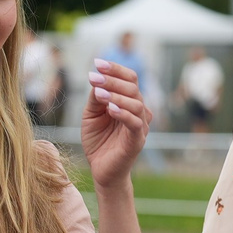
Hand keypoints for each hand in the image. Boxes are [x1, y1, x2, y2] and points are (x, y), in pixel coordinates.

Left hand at [80, 60, 152, 191]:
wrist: (101, 170)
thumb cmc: (98, 141)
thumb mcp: (92, 115)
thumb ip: (95, 98)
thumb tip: (96, 78)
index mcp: (129, 102)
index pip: (129, 79)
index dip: (115, 69)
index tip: (97, 62)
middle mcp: (139, 111)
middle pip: (132, 87)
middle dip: (112, 79)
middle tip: (94, 76)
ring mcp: (140, 125)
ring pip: (136, 103)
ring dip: (116, 94)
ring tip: (98, 92)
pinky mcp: (137, 140)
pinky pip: (135, 123)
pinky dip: (123, 113)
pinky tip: (110, 108)